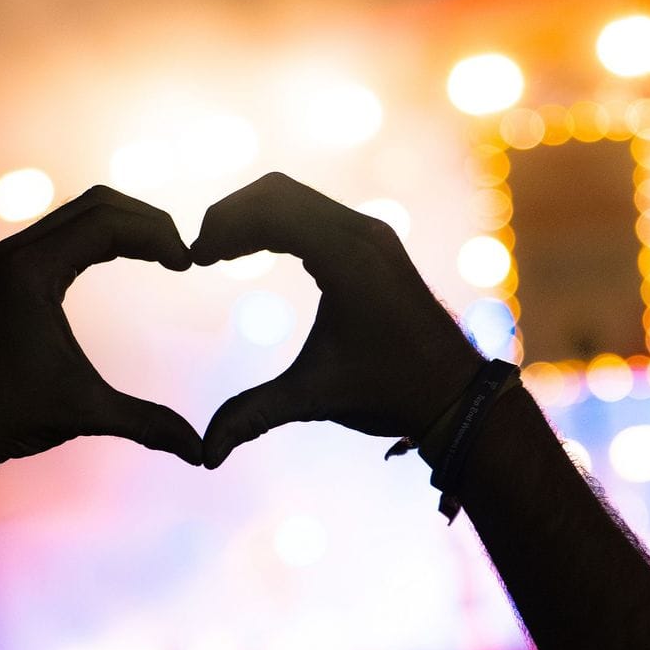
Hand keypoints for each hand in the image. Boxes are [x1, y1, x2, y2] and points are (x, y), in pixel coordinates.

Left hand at [0, 186, 201, 468]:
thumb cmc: (12, 418)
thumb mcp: (86, 413)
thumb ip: (147, 424)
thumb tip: (201, 453)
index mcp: (31, 271)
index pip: (105, 223)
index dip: (155, 235)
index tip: (188, 262)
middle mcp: (16, 254)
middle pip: (95, 205)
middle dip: (146, 221)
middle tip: (183, 252)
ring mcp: (10, 261)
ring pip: (78, 214)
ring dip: (125, 225)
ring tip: (165, 252)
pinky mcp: (10, 274)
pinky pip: (64, 234)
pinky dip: (101, 237)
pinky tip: (129, 256)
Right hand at [191, 173, 484, 468]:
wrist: (454, 393)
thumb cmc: (389, 393)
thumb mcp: (314, 397)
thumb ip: (254, 415)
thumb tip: (205, 457)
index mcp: (347, 257)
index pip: (270, 211)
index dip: (224, 227)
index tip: (195, 258)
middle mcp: (362, 233)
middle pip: (277, 192)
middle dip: (232, 215)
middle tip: (201, 251)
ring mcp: (371, 234)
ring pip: (296, 197)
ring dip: (254, 217)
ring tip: (219, 252)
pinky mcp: (375, 243)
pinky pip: (315, 212)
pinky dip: (279, 223)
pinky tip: (255, 252)